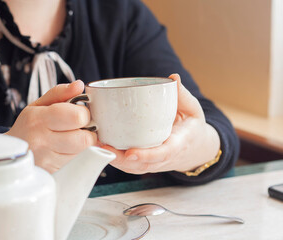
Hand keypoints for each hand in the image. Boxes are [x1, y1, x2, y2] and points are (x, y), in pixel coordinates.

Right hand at [6, 80, 96, 172]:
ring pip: (85, 153)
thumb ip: (60, 92)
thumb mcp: (39, 105)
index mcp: (39, 120)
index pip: (77, 116)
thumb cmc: (28, 127)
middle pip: (85, 139)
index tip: (79, 114)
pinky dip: (80, 157)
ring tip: (71, 139)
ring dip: (85, 145)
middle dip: (88, 132)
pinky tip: (68, 151)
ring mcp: (48, 161)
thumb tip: (79, 85)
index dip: (84, 114)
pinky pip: (79, 164)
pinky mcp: (54, 173)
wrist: (10, 155)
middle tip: (78, 129)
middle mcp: (42, 142)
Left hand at [102, 74, 219, 173]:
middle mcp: (166, 158)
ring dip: (116, 161)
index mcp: (179, 144)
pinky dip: (117, 161)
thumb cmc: (192, 126)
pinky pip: (131, 166)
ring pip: (134, 168)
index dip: (146, 155)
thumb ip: (182, 95)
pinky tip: (102, 149)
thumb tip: (172, 78)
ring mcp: (155, 164)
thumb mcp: (192, 109)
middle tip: (104, 147)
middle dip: (122, 160)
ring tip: (99, 147)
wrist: (195, 147)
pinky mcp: (147, 163)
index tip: (130, 153)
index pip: (163, 153)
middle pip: (143, 165)